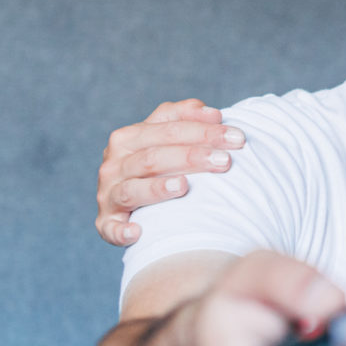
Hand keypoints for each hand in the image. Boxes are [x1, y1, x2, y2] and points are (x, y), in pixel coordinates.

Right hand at [96, 99, 245, 245]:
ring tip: (184, 186)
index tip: (238, 138)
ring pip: (132, 189)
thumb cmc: (157, 165)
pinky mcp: (107, 223)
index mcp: (129, 137)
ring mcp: (109, 194)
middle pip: (153, 156)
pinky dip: (122, 231)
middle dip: (192, 156)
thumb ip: (185, 118)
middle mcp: (115, 163)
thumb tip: (214, 114)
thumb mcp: (166, 137)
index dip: (204, 130)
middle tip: (225, 161)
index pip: (169, 127)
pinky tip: (138, 232)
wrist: (128, 200)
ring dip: (158, 188)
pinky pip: (111, 228)